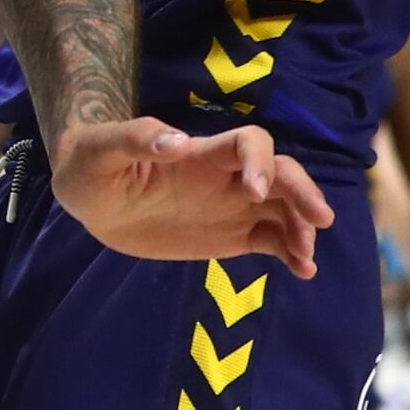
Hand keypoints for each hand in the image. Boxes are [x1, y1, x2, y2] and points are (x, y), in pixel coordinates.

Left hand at [49, 119, 331, 275]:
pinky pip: (269, 241)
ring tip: (306, 257)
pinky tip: (303, 271)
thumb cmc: (90, 162)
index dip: (260, 161)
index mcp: (199, 153)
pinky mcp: (227, 235)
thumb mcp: (101, 149)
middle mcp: (225, 177)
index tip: (255, 192)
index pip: (248, 143)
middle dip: (302, 192)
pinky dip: (291, 252)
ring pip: (283, 209)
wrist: (88, 197)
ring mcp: (229, 206)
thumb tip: (176, 142)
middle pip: (280, 175)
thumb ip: (136, 139)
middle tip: (320, 220)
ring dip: (302, 226)